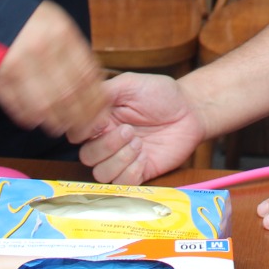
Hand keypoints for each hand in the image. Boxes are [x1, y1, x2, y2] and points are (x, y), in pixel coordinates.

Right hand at [0, 0, 105, 140]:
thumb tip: (95, 82)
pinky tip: (37, 120)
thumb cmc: (28, 20)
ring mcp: (16, 65)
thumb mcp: (58, 23)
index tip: (101, 113)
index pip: (86, 75)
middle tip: (85, 128)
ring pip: (44, 105)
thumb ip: (75, 50)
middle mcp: (40, 50)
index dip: (95, 100)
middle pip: (67, 94)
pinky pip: (17, 105)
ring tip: (62, 127)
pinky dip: (29, 117)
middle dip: (80, 118)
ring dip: (56, 122)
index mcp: (60, 33)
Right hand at [77, 73, 206, 183]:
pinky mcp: (140, 172)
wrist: (190, 110)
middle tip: (129, 131)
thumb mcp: (130, 84)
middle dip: (106, 146)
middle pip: (87, 157)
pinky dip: (131, 172)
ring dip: (119, 160)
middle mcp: (108, 141)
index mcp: (101, 120)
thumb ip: (105, 92)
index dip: (84, 131)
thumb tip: (84, 106)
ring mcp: (123, 159)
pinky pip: (123, 184)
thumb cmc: (161, 94)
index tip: (102, 121)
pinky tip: (144, 157)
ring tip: (139, 143)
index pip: (77, 133)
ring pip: (101, 174)